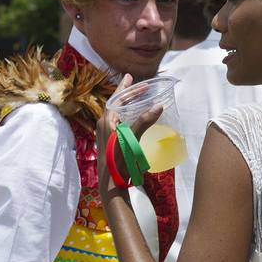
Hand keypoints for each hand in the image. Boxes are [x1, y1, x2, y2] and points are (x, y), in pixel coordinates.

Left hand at [94, 75, 162, 190]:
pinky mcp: (110, 143)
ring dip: (128, 106)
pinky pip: (118, 122)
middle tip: (141, 88)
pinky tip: (135, 119)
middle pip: (116, 105)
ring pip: (117, 114)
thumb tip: (158, 105)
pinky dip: (127, 116)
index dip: (124, 87)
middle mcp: (103, 126)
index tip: (130, 77)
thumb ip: (144, 122)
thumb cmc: (119, 161)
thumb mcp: (132, 139)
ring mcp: (105, 135)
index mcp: (106, 121)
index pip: (115, 98)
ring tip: (139, 99)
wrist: (111, 185)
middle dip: (129, 96)